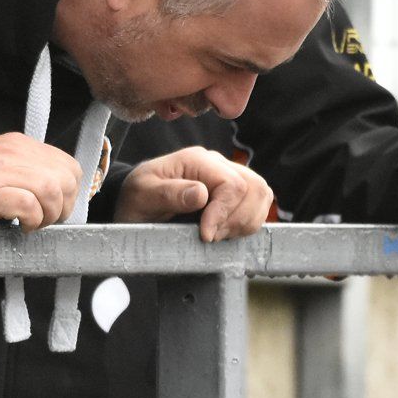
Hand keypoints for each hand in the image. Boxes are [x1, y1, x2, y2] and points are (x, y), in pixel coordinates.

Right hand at [0, 133, 80, 230]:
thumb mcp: (1, 167)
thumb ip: (29, 172)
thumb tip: (59, 195)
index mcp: (19, 145)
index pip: (69, 167)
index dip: (69, 194)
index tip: (54, 209)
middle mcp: (12, 153)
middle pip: (65, 179)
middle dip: (63, 207)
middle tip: (44, 221)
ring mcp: (0, 171)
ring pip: (51, 189)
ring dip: (48, 215)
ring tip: (32, 225)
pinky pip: (28, 205)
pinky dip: (31, 220)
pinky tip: (19, 227)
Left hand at [116, 147, 273, 241]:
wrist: (135, 204)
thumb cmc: (136, 199)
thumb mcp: (141, 196)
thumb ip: (169, 193)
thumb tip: (201, 194)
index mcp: (196, 160)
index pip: (232, 184)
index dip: (224, 213)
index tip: (205, 235)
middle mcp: (217, 164)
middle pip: (254, 188)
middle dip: (237, 220)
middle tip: (210, 238)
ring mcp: (229, 176)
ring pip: (261, 195)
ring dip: (245, 222)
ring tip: (217, 236)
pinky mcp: (235, 193)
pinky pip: (258, 204)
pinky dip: (248, 223)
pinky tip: (224, 232)